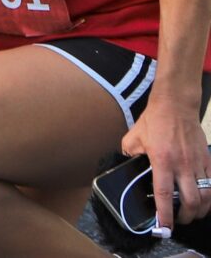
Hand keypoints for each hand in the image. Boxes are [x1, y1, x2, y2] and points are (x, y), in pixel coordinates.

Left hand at [124, 97, 210, 231]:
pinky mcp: (208, 159)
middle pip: (191, 201)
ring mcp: (198, 163)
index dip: (165, 214)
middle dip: (186, 217)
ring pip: (206, 196)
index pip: (164, 194)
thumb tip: (129, 168)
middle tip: (179, 221)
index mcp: (162, 161)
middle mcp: (183, 165)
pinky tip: (204, 200)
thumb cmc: (154, 121)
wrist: (176, 105)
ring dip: (201, 210)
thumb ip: (130, 155)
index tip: (164, 227)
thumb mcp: (133, 137)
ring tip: (193, 214)